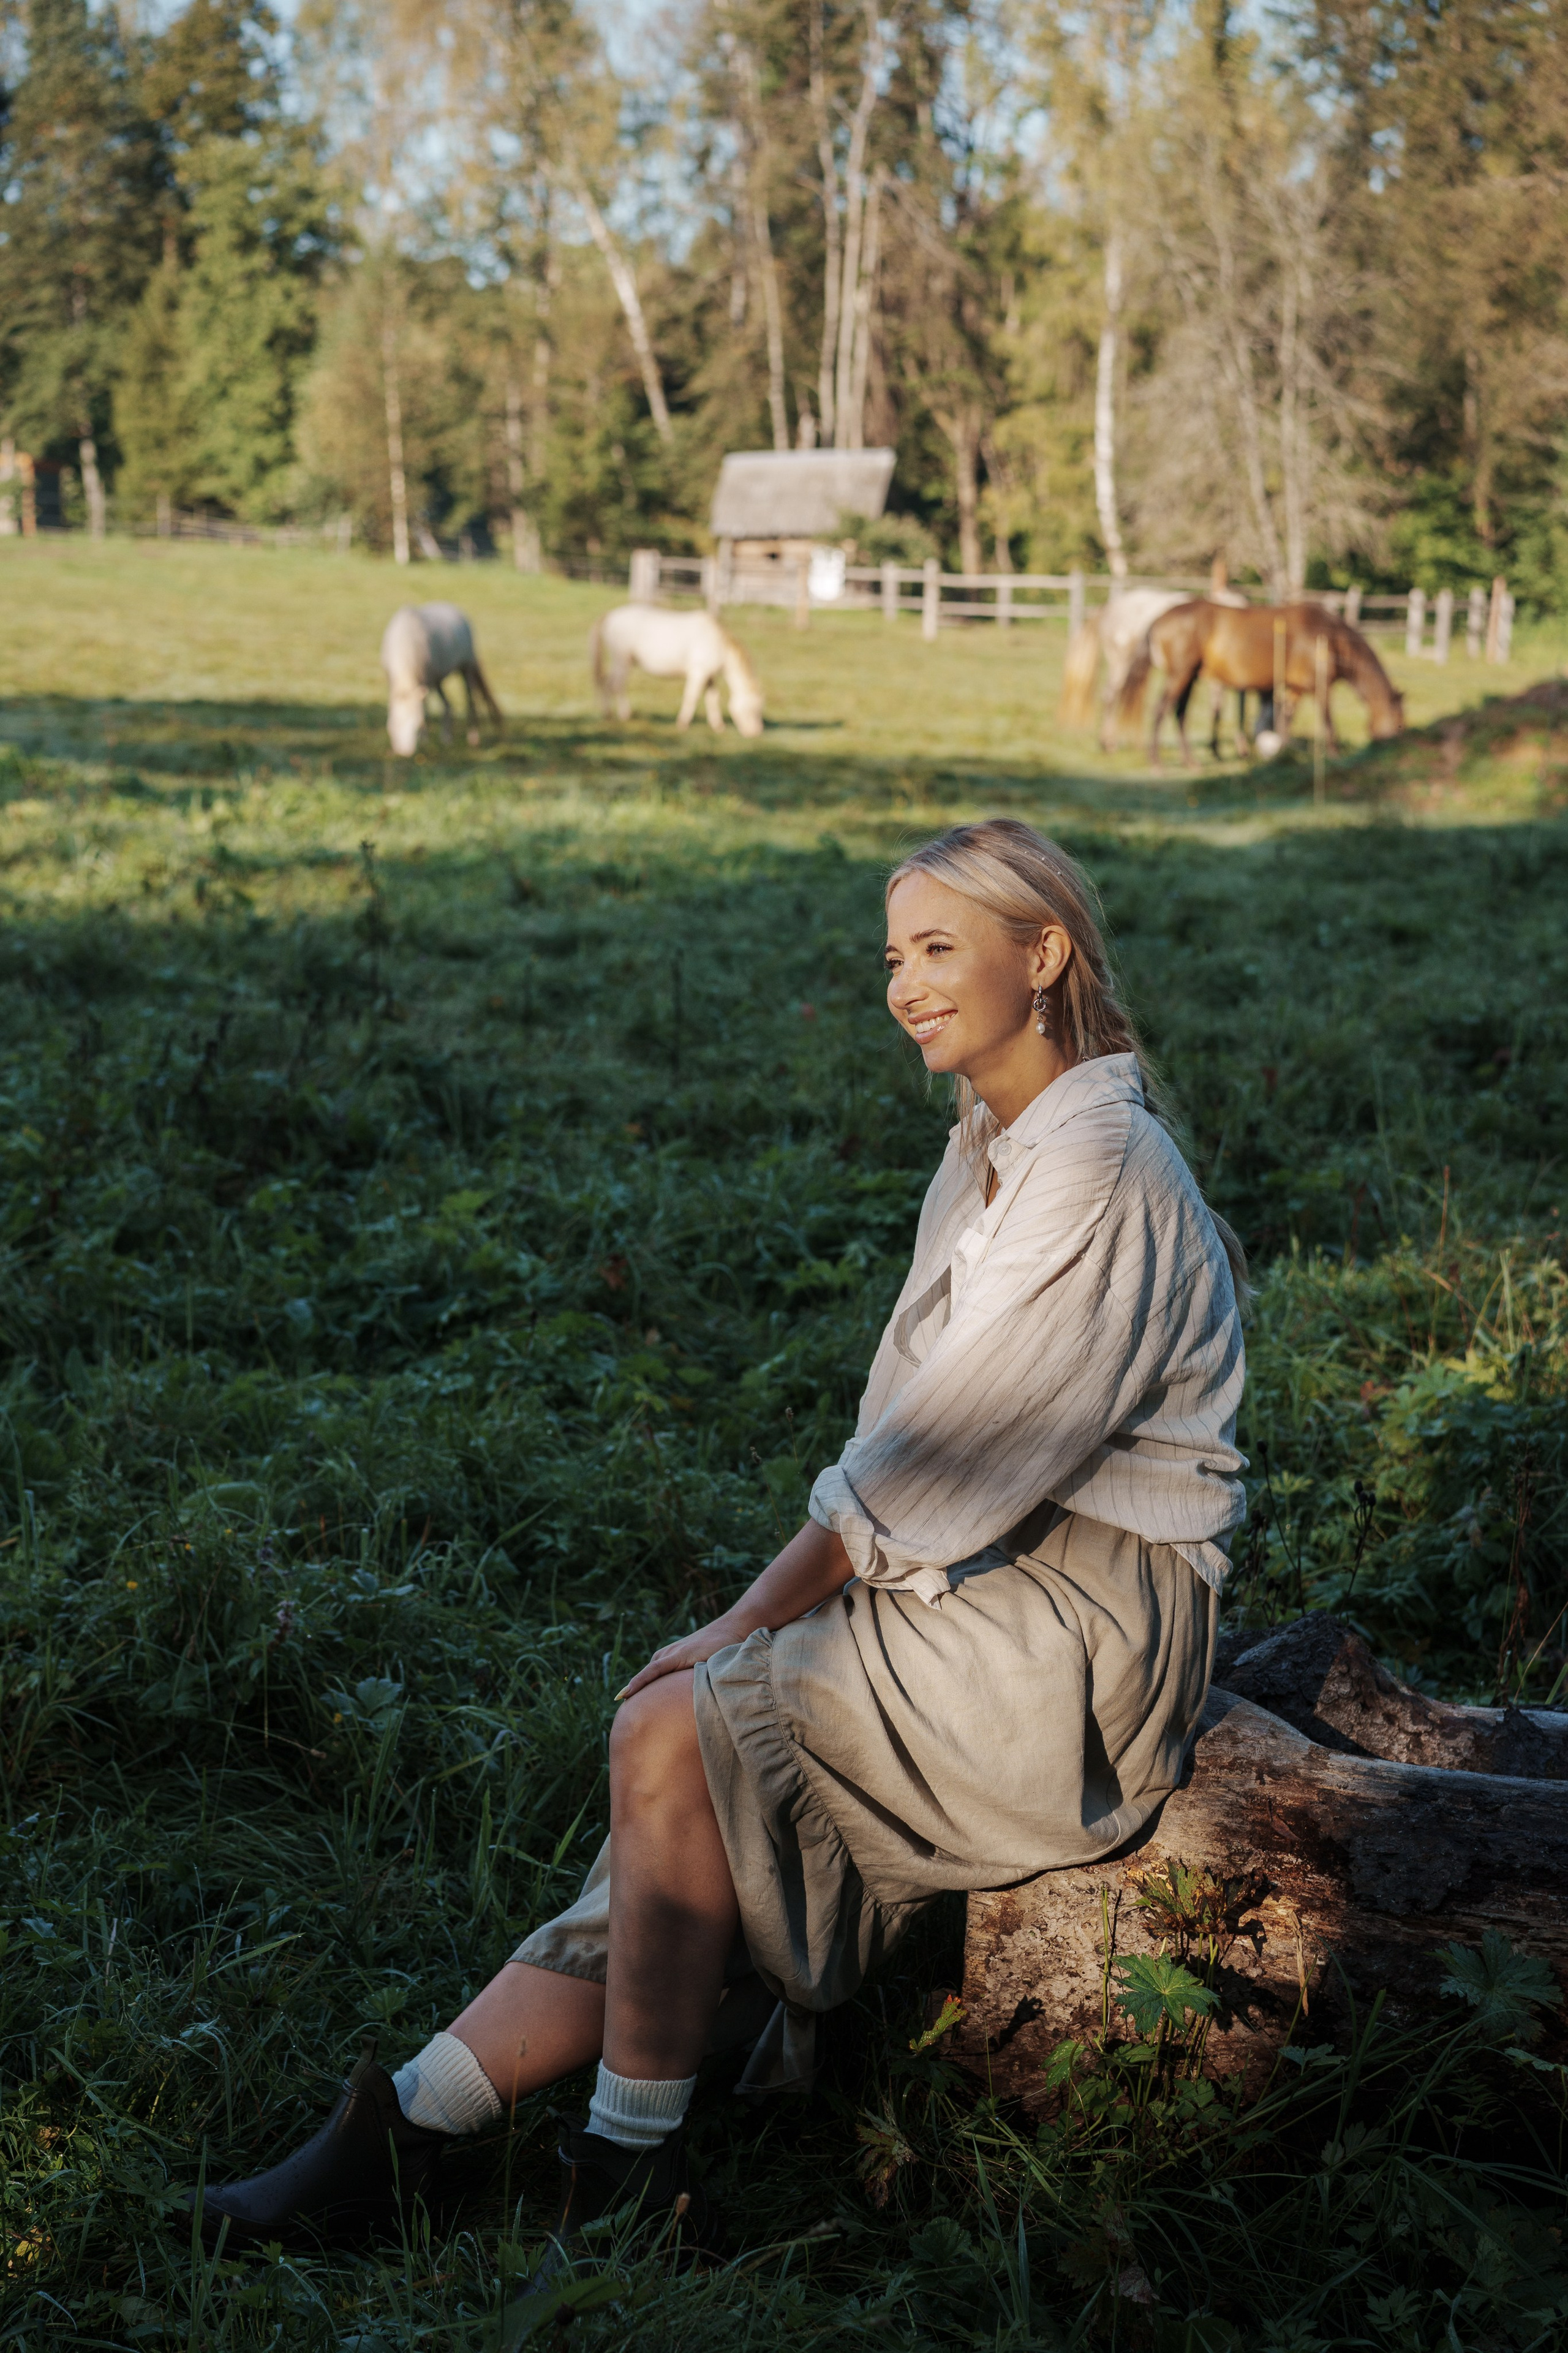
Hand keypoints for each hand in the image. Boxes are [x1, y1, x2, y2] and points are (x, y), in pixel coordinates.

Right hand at [614, 1613, 749, 1701]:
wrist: (731, 1628)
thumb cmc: (723, 1648)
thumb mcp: (711, 1664)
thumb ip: (699, 1677)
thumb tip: (685, 1696)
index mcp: (675, 1656)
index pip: (650, 1673)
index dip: (637, 1685)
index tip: (622, 1696)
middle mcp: (669, 1653)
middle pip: (647, 1674)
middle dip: (634, 1689)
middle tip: (622, 1709)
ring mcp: (671, 1651)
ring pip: (652, 1671)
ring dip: (642, 1684)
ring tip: (630, 1702)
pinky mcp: (676, 1652)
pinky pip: (659, 1667)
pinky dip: (651, 1677)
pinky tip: (650, 1689)